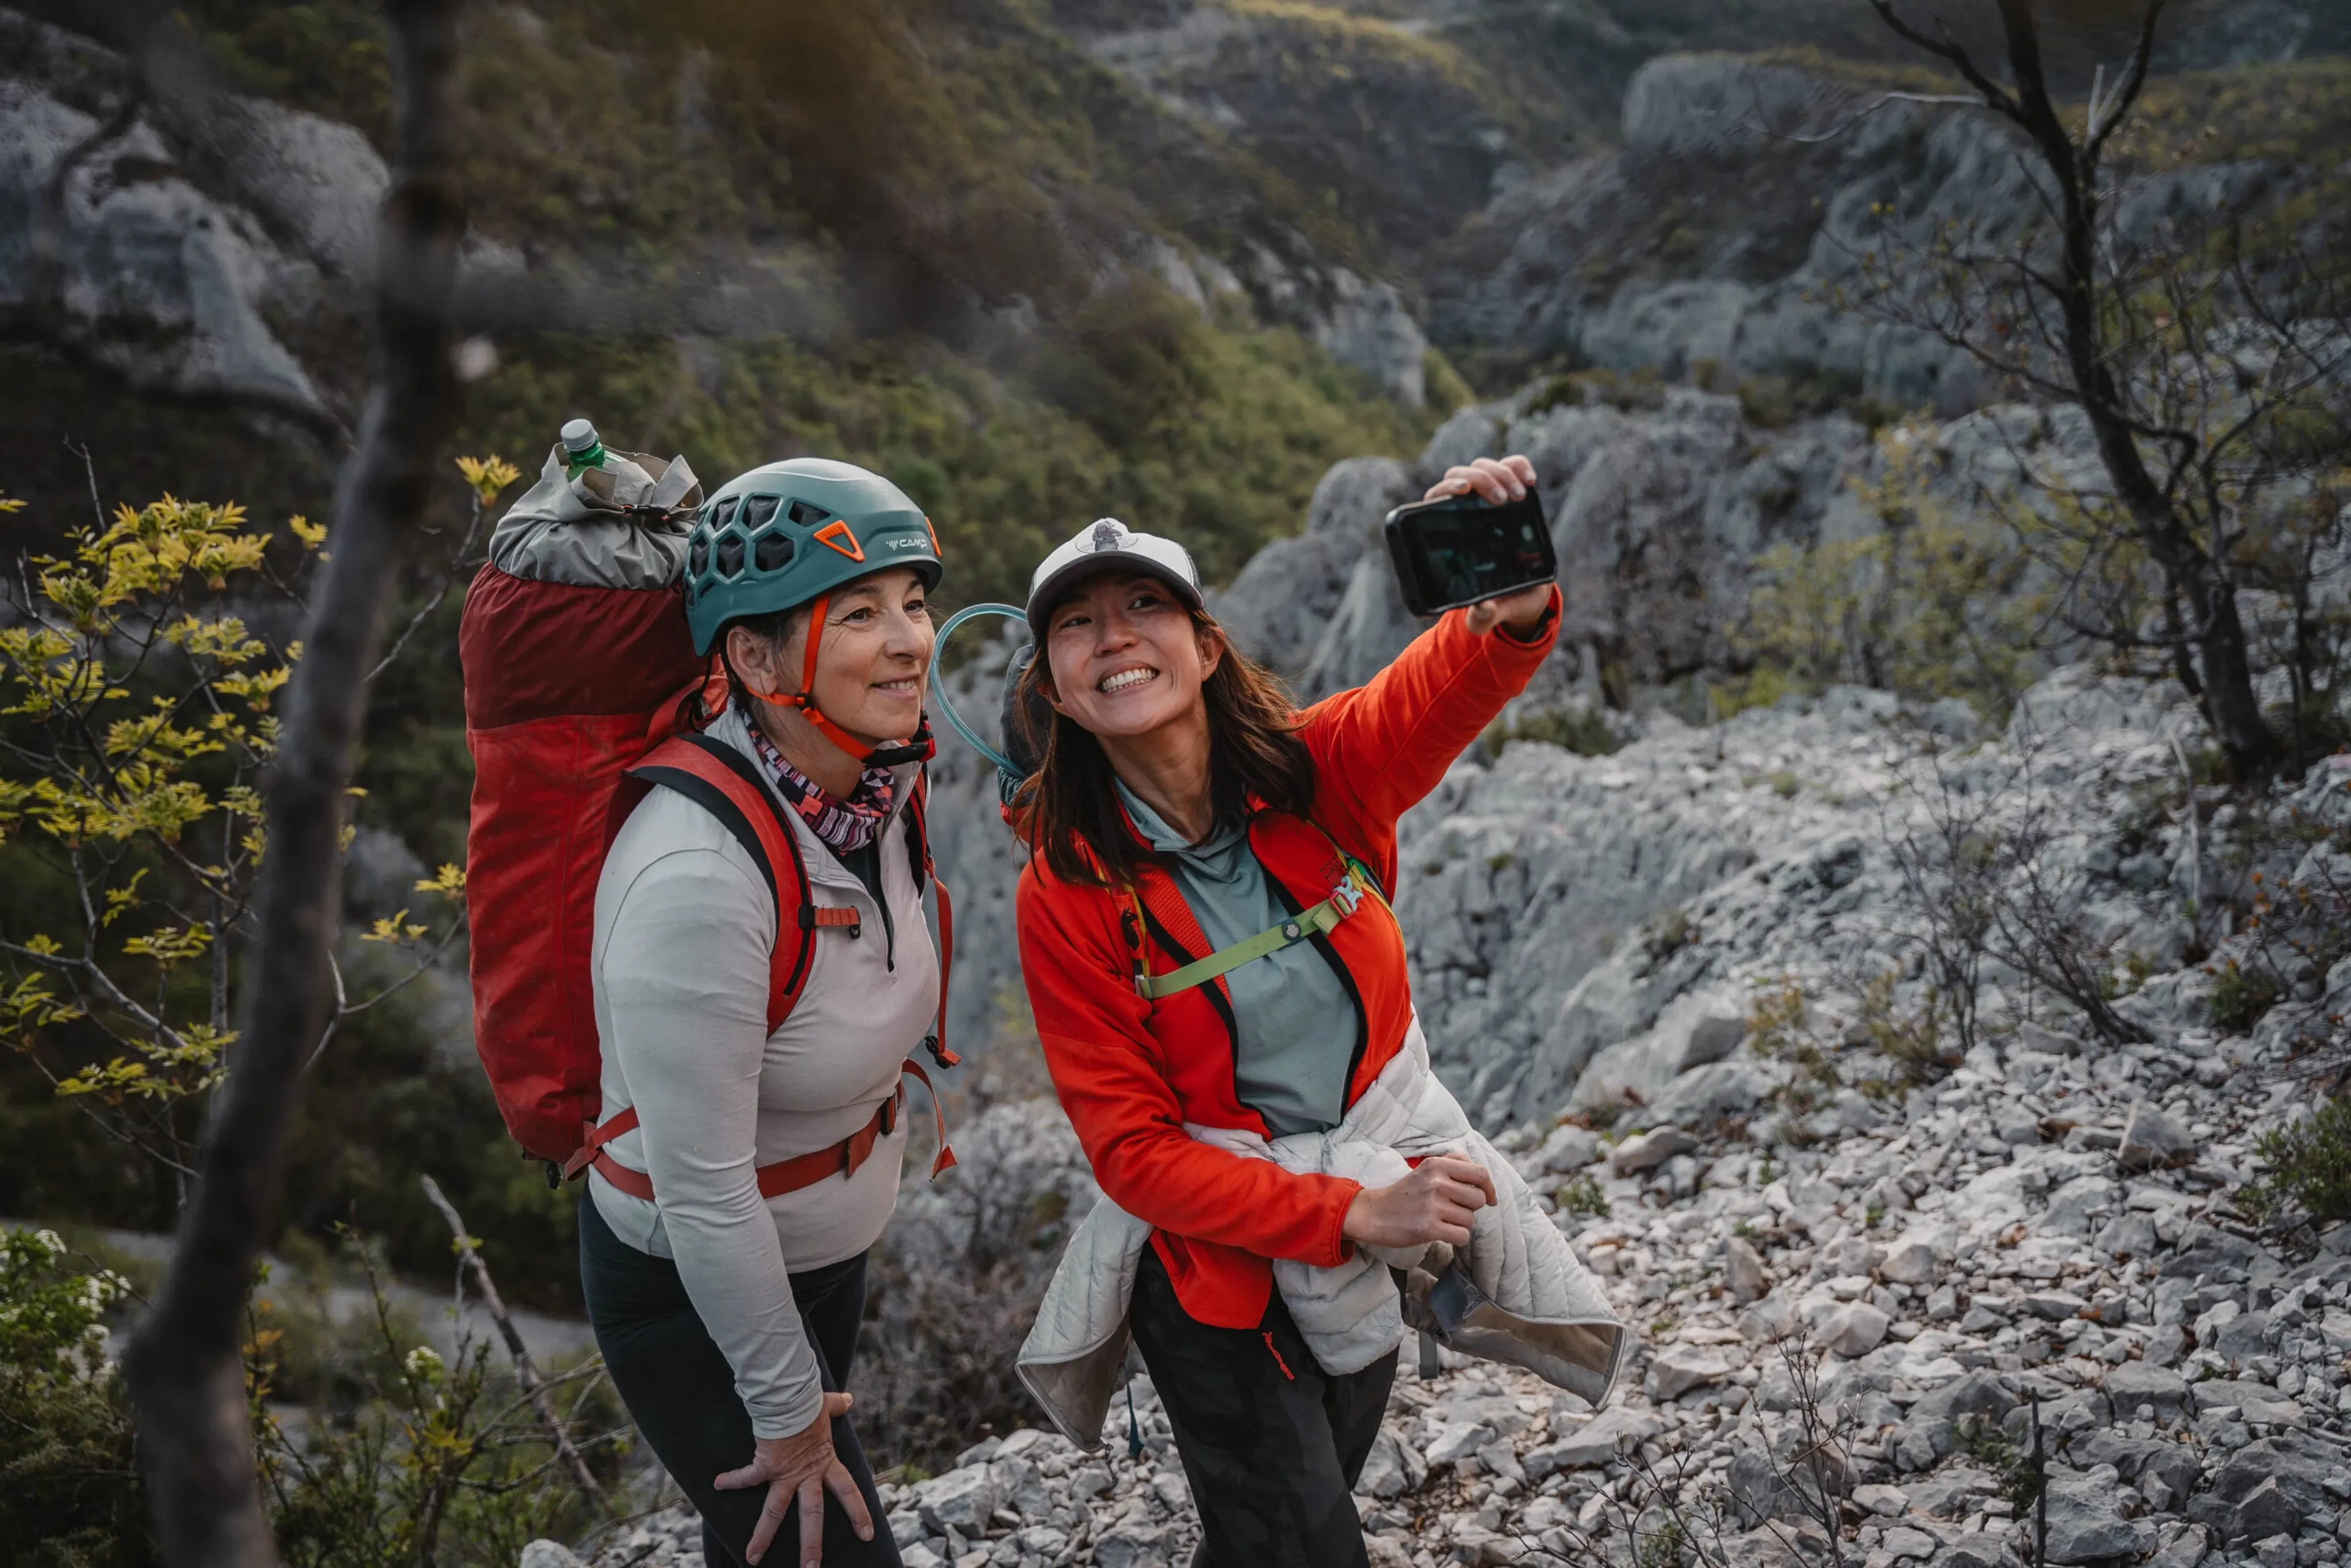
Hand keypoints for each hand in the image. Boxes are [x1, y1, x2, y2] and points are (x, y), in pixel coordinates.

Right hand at [713, 1391, 872, 1566]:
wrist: (791, 1398)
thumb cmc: (808, 1402)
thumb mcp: (826, 1407)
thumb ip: (836, 1407)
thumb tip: (848, 1399)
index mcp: (825, 1463)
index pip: (847, 1492)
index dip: (858, 1513)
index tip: (867, 1536)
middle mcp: (806, 1474)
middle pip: (811, 1514)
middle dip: (811, 1544)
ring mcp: (784, 1474)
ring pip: (775, 1512)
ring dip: (763, 1537)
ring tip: (752, 1559)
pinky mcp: (765, 1465)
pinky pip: (747, 1476)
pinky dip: (732, 1480)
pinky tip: (718, 1484)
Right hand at [1341, 1153, 1496, 1249]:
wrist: (1373, 1213)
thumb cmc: (1405, 1193)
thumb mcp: (1427, 1169)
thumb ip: (1454, 1164)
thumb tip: (1485, 1179)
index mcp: (1437, 1164)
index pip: (1480, 1173)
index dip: (1490, 1187)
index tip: (1490, 1198)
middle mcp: (1436, 1182)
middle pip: (1479, 1199)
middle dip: (1471, 1208)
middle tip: (1452, 1210)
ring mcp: (1432, 1205)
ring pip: (1470, 1219)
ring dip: (1461, 1224)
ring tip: (1442, 1220)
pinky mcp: (1428, 1228)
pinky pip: (1462, 1236)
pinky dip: (1457, 1238)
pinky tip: (1442, 1233)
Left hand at [1425, 455, 1553, 634]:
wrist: (1526, 594)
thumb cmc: (1501, 599)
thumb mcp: (1494, 611)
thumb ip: (1484, 615)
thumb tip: (1479, 613)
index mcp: (1448, 532)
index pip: (1436, 497)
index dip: (1446, 488)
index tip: (1464, 492)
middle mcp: (1464, 509)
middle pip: (1460, 475)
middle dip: (1481, 480)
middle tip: (1503, 501)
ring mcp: (1487, 498)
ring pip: (1483, 467)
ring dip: (1501, 473)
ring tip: (1519, 496)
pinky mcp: (1512, 491)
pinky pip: (1511, 466)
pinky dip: (1519, 466)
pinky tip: (1530, 479)